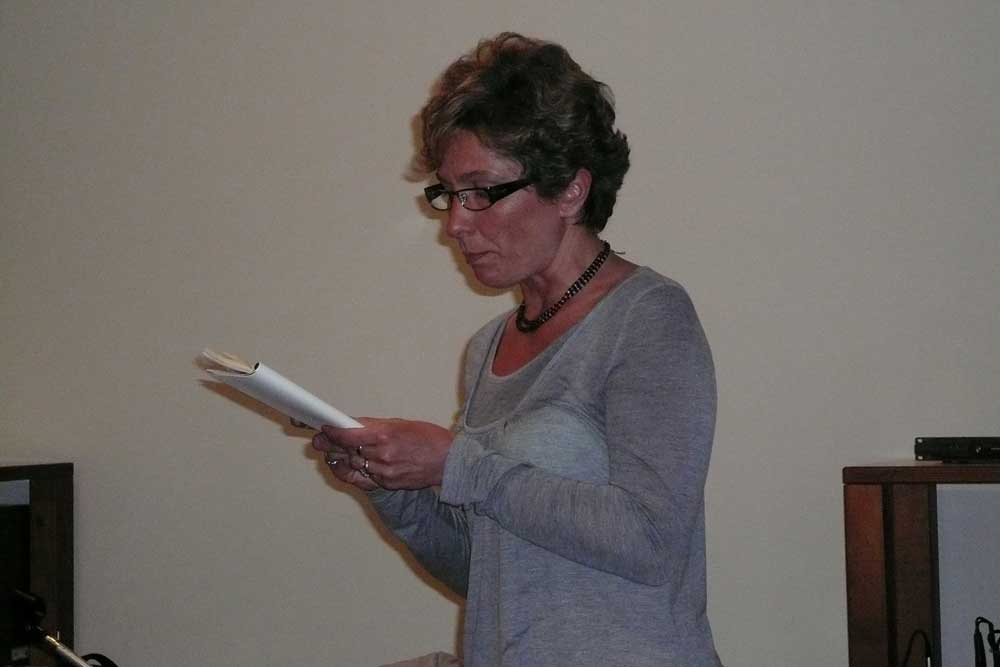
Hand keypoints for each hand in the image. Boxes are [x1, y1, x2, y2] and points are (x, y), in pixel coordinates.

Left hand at [312, 418, 453, 490]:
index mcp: (384, 435)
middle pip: (347, 451)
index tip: (323, 428)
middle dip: (331, 445)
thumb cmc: (429, 438)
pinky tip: (348, 465)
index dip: (332, 432)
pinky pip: (365, 478)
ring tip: (333, 451)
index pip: (347, 435)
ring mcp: (384, 472)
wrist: (449, 461)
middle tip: (319, 441)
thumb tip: (353, 426)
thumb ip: (374, 426)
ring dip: (342, 458)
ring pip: (354, 465)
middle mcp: (381, 455)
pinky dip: (355, 471)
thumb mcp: (400, 424)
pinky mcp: (388, 484)